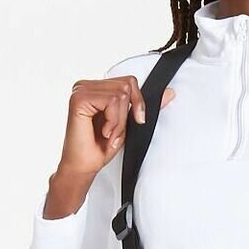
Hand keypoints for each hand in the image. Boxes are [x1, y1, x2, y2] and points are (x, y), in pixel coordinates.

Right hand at [43, 75, 176, 217]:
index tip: (136, 121)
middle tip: (115, 133)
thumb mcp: (128, 124)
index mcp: (96, 89)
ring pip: (121, 94)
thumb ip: (144, 106)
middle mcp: (86, 86)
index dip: (137, 102)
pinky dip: (114, 121)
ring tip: (109, 135)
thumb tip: (169, 93)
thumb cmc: (100, 148)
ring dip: (120, 122)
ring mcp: (81, 90)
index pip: (128, 81)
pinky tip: (104, 133)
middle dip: (127, 115)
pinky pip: (112, 101)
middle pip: (126, 86)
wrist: (83, 167)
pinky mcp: (79, 98)